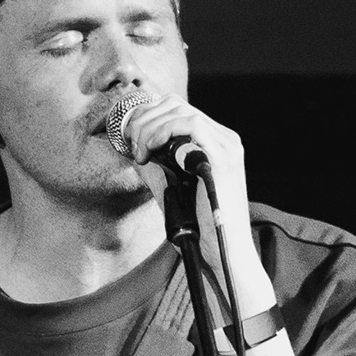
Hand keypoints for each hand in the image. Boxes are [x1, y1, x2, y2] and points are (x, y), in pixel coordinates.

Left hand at [105, 89, 250, 223]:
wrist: (222, 252)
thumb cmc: (199, 226)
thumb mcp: (171, 187)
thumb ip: (156, 165)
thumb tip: (133, 147)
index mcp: (214, 143)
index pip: (176, 109)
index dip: (147, 116)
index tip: (130, 139)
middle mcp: (224, 139)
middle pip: (176, 104)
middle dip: (144, 119)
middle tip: (131, 145)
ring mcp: (226, 146)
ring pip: (180, 110)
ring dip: (150, 127)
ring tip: (140, 153)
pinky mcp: (222, 157)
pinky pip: (191, 125)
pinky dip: (164, 131)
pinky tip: (152, 150)